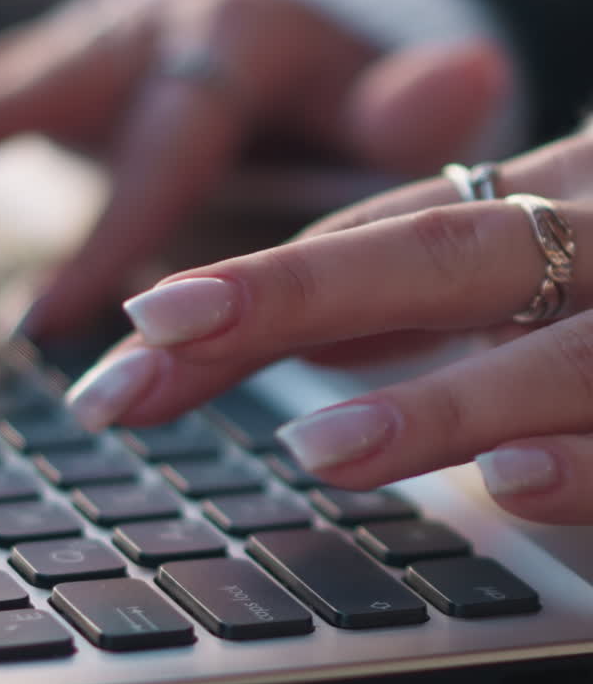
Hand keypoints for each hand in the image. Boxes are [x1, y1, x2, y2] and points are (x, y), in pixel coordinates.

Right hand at [0, 0, 507, 336]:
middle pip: (51, 79)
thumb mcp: (373, 96)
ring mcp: (80, 41)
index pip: (172, 149)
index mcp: (227, 49)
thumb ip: (409, 108)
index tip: (52, 319)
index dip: (117, 229)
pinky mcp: (41, 59)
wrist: (264, 12)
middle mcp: (138, 33)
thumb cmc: (324, 85)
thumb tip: (475, 73)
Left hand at [67, 127, 592, 523]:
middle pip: (442, 252)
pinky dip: (591, 457)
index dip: (255, 286)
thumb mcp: (548, 247)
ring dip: (441, 400)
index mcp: (551, 194)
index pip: (380, 232)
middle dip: (290, 300)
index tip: (135, 334)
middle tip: (154, 344)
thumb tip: (315, 336)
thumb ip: (446, 287)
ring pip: (565, 347)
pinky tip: (516, 489)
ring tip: (318, 449)